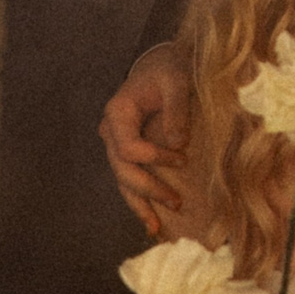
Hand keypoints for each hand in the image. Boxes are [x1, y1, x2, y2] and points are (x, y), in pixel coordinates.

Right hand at [99, 46, 192, 229]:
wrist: (161, 65)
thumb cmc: (169, 70)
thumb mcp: (176, 81)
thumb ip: (176, 109)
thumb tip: (177, 144)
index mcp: (118, 114)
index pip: (129, 148)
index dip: (154, 158)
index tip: (183, 158)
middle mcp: (111, 131)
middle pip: (123, 170)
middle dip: (148, 189)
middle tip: (176, 202)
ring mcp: (116, 143)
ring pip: (122, 181)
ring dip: (139, 204)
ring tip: (155, 228)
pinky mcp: (127, 151)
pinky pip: (129, 178)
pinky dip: (139, 198)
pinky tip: (151, 219)